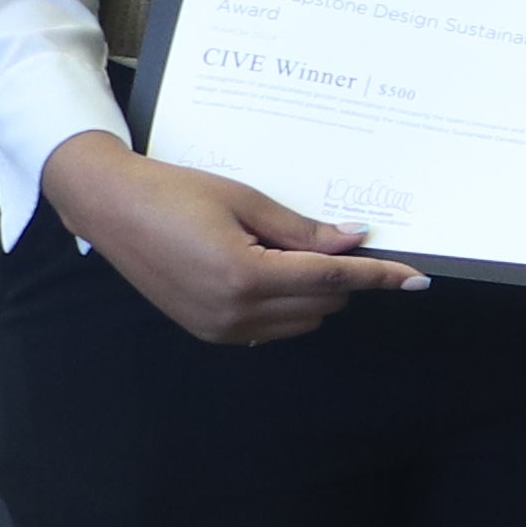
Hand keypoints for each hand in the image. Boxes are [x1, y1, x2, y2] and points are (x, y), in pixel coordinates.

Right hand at [41, 129, 423, 343]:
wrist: (110, 209)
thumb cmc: (173, 192)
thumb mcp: (245, 200)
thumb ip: (302, 230)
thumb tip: (353, 241)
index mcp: (245, 276)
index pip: (332, 279)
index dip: (378, 277)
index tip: (415, 279)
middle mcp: (234, 313)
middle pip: (324, 303)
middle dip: (337, 273)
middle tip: (317, 235)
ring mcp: (220, 329)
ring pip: (303, 320)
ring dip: (311, 291)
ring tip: (273, 248)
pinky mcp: (210, 333)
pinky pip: (272, 328)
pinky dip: (285, 304)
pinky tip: (260, 269)